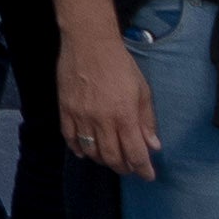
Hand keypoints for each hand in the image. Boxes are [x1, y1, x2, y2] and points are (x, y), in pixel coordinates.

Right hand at [54, 21, 164, 177]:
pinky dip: (78, 150)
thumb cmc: (120, 64)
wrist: (89, 43)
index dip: (143, 169)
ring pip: (91, 152)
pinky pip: (70, 138)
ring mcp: (81, 116)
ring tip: (111, 159)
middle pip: (112, 157)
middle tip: (130, 168)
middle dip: (124, 168)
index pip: (135, 153)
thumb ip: (147, 120)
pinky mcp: (66, 110)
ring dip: (103, 161)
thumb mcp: (142, 90)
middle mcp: (102, 120)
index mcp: (124, 115)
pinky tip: (85, 152)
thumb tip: (153, 146)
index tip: (148, 175)